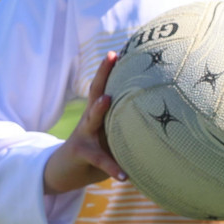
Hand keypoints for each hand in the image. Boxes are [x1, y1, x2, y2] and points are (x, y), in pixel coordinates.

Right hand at [42, 52, 127, 195]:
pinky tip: (125, 176)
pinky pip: (99, 160)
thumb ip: (127, 129)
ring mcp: (83, 135)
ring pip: (91, 119)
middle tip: (111, 55)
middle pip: (95, 91)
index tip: (126, 47)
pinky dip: (113, 168)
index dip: (114, 67)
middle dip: (103, 73)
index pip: (107, 85)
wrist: (62, 172)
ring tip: (107, 99)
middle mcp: (89, 119)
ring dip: (99, 108)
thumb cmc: (94, 153)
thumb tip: (162, 123)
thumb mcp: (110, 137)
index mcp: (99, 113)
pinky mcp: (81, 154)